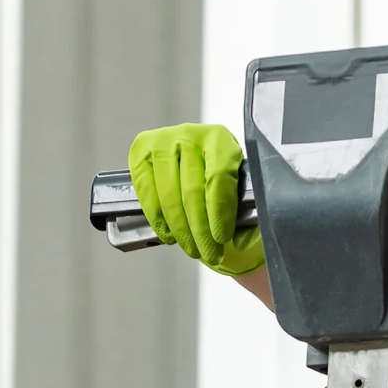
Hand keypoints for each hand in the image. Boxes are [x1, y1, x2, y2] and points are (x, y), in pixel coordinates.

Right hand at [127, 123, 264, 276]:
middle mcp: (191, 134)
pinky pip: (146, 191)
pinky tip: (170, 234)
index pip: (218, 177)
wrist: (199, 161)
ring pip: (168, 194)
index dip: (219, 211)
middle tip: (209, 253)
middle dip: (200, 230)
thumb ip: (246, 208)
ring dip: (180, 230)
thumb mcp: (241, 186)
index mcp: (221, 139)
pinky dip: (157, 218)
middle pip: (192, 190)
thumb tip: (240, 239)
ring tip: (192, 249)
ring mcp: (163, 141)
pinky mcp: (141, 152)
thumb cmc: (222, 178)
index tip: (221, 238)